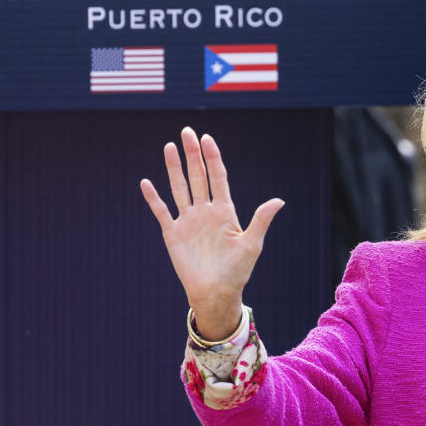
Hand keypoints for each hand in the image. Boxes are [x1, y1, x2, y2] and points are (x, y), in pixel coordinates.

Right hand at [140, 127, 283, 340]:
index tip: (207, 139)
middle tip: (187, 131)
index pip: (217, 177)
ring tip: (170, 146)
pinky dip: (154, 198)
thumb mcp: (252, 244)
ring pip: (179, 188)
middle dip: (193, 155)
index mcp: (225, 211)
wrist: (216, 293)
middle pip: (198, 177)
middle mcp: (205, 212)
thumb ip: (261, 220)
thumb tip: (279, 200)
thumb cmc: (238, 272)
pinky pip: (162, 211)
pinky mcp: (173, 234)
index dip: (212, 158)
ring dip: (174, 168)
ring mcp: (188, 221)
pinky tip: (147, 182)